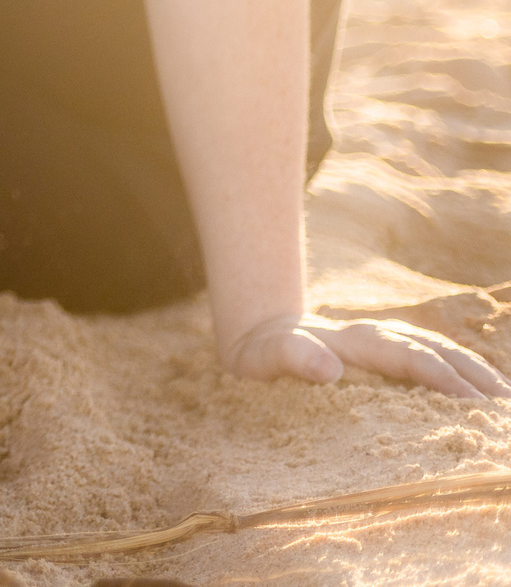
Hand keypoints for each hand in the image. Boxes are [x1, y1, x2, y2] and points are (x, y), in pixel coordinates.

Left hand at [223, 313, 510, 400]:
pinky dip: (464, 377)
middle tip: (505, 410)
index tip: (473, 404)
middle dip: (476, 378)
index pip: (411, 357)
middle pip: (439, 352)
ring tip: (505, 405)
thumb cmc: (264, 353)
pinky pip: (436, 362)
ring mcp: (390, 345)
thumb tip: (330, 369)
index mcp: (359, 340)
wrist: (258, 335)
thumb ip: (294, 356)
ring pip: (444, 354)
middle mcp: (382, 337)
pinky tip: (484, 400)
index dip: (443, 379)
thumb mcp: (266, 355)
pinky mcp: (391, 357)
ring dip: (477, 376)